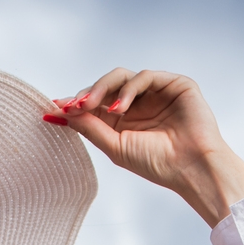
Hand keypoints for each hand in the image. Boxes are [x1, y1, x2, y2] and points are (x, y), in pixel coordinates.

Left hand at [47, 68, 243, 226]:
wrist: (191, 168)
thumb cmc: (157, 164)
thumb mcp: (116, 147)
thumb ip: (90, 128)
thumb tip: (61, 113)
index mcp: (123, 120)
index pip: (94, 104)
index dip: (74, 104)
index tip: (52, 110)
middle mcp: (138, 104)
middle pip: (104, 87)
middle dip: (86, 94)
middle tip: (72, 106)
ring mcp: (156, 92)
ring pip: (121, 76)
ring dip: (103, 88)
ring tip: (92, 106)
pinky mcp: (174, 84)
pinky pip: (144, 76)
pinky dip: (129, 89)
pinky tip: (120, 108)